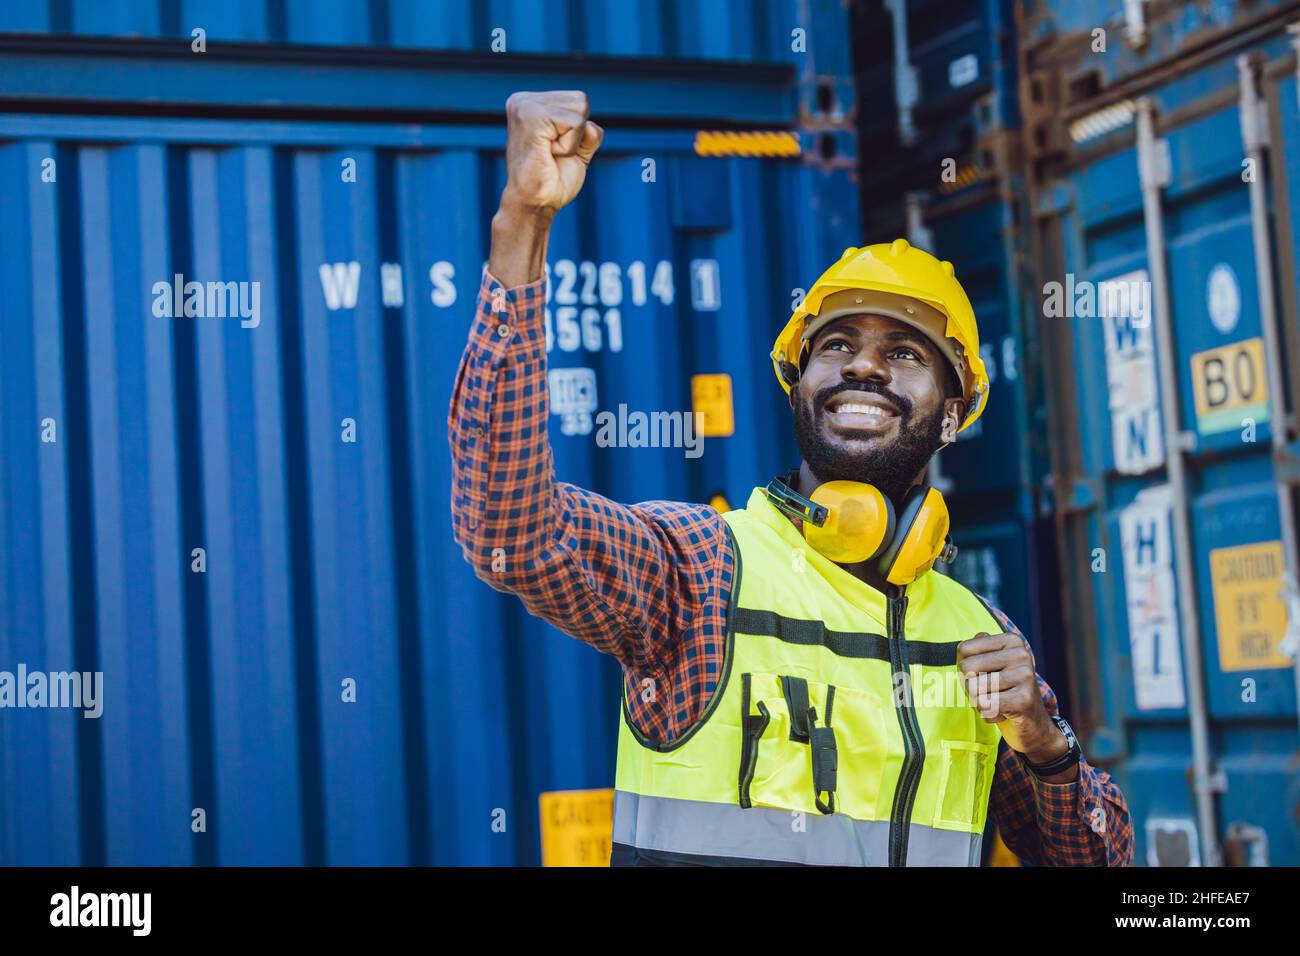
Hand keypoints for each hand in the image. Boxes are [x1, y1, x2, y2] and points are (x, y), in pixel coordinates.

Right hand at [501, 90, 602, 214]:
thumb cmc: (552, 181)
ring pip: (580, 109)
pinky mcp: (531, 117)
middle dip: (577, 133)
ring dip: (573, 140)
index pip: (578, 100)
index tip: (554, 149)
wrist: (534, 205)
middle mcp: (523, 100)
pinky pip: (574, 123)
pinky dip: (570, 145)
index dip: (577, 132)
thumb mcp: (577, 150)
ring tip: (550, 154)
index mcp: (530, 103)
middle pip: (581, 100)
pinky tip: (549, 154)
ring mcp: (524, 106)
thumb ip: (588, 132)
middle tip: (553, 153)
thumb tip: (591, 126)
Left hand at [956, 632, 1065, 764]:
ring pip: (974, 687)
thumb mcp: (990, 666)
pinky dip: (987, 714)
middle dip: (971, 686)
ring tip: (998, 702)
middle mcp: (1021, 654)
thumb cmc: (1003, 691)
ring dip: (979, 701)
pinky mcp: (1024, 699)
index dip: (966, 668)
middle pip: (967, 667)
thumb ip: (975, 651)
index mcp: (1011, 640)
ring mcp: (1025, 676)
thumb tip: (961, 648)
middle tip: (990, 692)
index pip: (965, 649)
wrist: (1033, 724)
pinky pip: (984, 705)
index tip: (984, 675)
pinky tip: (1003, 713)